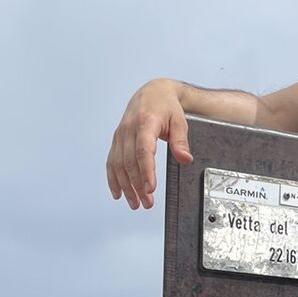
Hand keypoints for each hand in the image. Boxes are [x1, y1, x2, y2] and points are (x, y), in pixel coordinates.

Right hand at [106, 78, 194, 208]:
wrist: (153, 93)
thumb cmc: (167, 107)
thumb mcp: (179, 121)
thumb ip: (181, 141)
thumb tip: (186, 159)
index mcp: (146, 122)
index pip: (143, 150)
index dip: (145, 170)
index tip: (150, 188)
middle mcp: (129, 129)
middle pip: (130, 162)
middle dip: (137, 185)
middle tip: (147, 203)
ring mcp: (120, 135)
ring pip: (118, 164)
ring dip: (126, 186)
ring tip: (135, 203)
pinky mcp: (117, 140)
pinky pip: (111, 161)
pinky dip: (113, 178)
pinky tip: (118, 193)